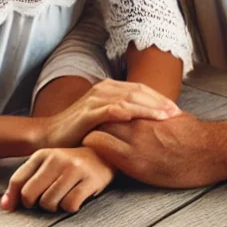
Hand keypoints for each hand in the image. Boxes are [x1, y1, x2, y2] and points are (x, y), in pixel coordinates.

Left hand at [1, 147, 114, 213]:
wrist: (104, 155)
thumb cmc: (70, 166)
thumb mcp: (47, 166)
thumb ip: (24, 182)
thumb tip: (6, 207)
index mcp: (43, 154)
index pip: (17, 181)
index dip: (15, 199)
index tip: (20, 206)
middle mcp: (57, 158)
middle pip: (30, 195)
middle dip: (35, 204)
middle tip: (46, 201)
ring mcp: (75, 168)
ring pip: (49, 203)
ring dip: (54, 207)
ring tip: (63, 198)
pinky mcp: (90, 179)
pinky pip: (69, 205)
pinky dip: (70, 208)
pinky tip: (76, 199)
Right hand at [37, 79, 180, 149]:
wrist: (48, 136)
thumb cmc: (80, 132)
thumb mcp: (106, 121)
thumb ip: (124, 118)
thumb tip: (151, 125)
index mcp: (110, 89)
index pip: (141, 90)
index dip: (160, 99)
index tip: (176, 110)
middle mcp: (104, 89)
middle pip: (139, 92)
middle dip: (160, 102)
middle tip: (177, 113)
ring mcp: (95, 99)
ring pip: (129, 99)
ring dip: (150, 108)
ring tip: (166, 116)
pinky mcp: (88, 112)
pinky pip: (112, 110)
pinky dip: (128, 113)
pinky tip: (141, 119)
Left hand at [83, 111, 223, 187]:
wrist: (212, 151)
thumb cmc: (198, 136)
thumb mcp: (175, 118)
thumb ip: (156, 116)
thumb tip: (151, 115)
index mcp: (146, 114)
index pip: (113, 107)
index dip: (105, 114)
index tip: (99, 123)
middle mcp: (137, 125)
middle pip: (101, 118)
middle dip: (93, 125)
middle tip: (87, 135)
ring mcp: (135, 143)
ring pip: (97, 133)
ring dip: (91, 140)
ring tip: (88, 149)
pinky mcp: (135, 164)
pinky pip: (103, 153)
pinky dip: (96, 154)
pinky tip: (95, 161)